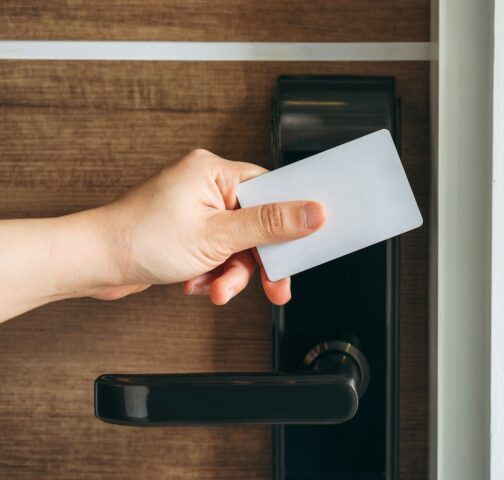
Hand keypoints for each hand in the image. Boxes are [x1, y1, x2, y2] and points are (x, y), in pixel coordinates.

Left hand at [90, 149, 325, 304]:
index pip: (272, 190)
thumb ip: (270, 225)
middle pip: (257, 223)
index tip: (304, 242)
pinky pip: (219, 253)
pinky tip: (197, 282)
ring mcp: (196, 209)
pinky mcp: (188, 230)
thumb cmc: (140, 239)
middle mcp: (206, 185)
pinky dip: (213, 272)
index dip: (291, 218)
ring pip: (238, 244)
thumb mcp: (218, 236)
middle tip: (273, 286)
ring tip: (216, 289)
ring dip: (231, 273)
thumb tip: (312, 213)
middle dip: (257, 260)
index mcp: (214, 171)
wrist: (94, 263)